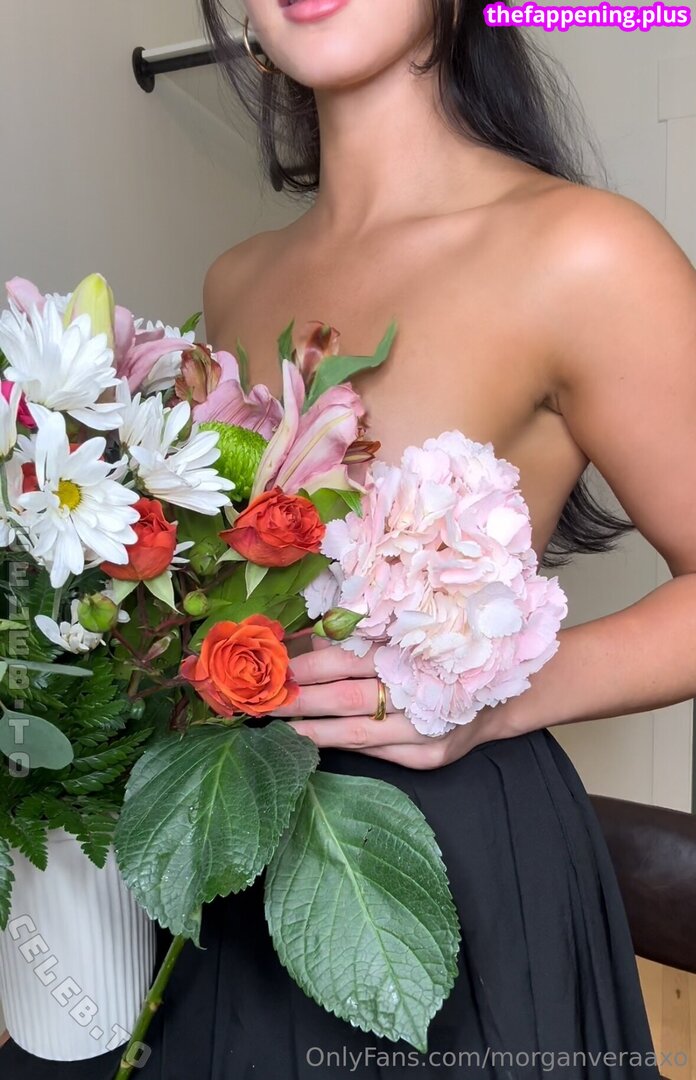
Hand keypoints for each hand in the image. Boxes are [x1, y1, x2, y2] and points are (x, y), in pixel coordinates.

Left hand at [271, 638, 510, 769]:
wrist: (502, 687)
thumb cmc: (442, 652)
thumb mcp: (406, 633)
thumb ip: (358, 637)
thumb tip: (304, 639)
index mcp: (408, 651)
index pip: (346, 660)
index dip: (308, 666)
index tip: (275, 668)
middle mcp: (418, 690)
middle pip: (347, 698)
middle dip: (301, 700)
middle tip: (263, 701)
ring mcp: (425, 728)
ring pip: (357, 734)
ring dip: (314, 731)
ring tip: (279, 728)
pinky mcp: (430, 755)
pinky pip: (378, 755)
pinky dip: (347, 748)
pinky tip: (318, 745)